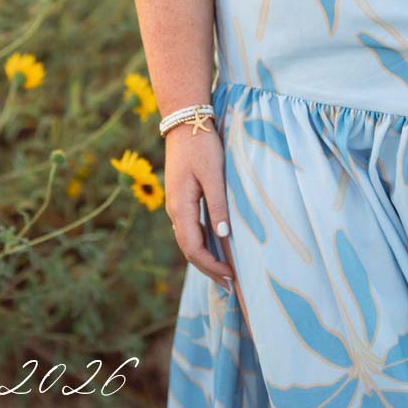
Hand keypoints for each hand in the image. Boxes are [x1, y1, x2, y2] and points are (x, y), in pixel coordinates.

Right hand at [162, 123, 237, 293]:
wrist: (184, 122)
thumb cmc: (202, 147)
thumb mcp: (214, 175)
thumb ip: (218, 206)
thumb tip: (223, 237)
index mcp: (180, 206)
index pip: (193, 247)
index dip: (212, 266)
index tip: (233, 277)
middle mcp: (173, 209)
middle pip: (188, 248)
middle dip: (208, 268)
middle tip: (231, 285)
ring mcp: (175, 204)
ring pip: (187, 240)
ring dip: (204, 258)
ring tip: (225, 272)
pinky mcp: (180, 198)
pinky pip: (188, 229)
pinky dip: (201, 244)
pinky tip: (215, 247)